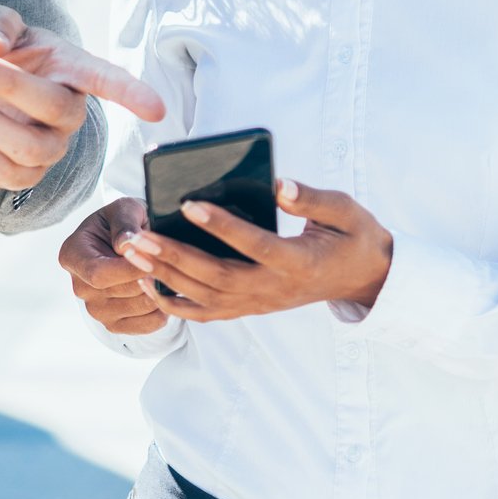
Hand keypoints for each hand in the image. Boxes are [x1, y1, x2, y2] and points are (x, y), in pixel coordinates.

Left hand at [0, 5, 166, 189]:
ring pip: (30, 147)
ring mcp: (51, 145)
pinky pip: (6, 173)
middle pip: (54, 107)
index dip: (133, 94)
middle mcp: (70, 111)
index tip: (158, 109)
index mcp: (74, 69)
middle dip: (9, 84)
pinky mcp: (26, 174)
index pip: (110, 81)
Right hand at [58, 197, 167, 335]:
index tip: (152, 258)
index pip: (98, 273)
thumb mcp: (124, 209)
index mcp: (73, 255)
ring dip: (158, 292)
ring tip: (167, 274)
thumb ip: (124, 224)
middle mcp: (80, 286)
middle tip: (167, 263)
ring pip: (137, 308)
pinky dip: (162, 311)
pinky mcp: (114, 323)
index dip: (129, 270)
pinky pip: (145, 325)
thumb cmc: (123, 222)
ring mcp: (95, 308)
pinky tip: (164, 292)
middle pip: (120, 292)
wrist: (130, 241)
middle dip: (148, 277)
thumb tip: (125, 246)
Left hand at [121, 179, 393, 321]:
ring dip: (166, 277)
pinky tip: (147, 284)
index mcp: (300, 262)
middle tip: (140, 236)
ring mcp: (261, 303)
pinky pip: (207, 313)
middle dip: (175, 256)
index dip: (222, 226)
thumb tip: (277, 185)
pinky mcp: (251, 308)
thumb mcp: (346, 211)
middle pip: (218, 277)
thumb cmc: (353, 236)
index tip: (188, 204)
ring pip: (206, 297)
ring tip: (134, 253)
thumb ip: (312, 200)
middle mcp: (275, 288)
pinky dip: (175, 303)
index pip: (255, 245)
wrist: (363, 278)